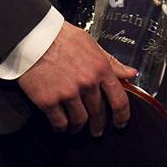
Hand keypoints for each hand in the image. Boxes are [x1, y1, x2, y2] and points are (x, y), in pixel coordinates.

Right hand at [17, 21, 137, 135]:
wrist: (34, 36)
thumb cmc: (62, 38)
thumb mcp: (92, 45)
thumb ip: (112, 62)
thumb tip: (131, 74)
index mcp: (100, 68)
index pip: (119, 100)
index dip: (122, 116)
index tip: (121, 123)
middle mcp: (87, 82)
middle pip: (99, 113)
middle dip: (99, 125)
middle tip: (97, 130)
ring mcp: (68, 93)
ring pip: (80, 121)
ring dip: (79, 127)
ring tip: (76, 127)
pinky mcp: (49, 101)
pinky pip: (60, 123)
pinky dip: (61, 128)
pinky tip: (61, 126)